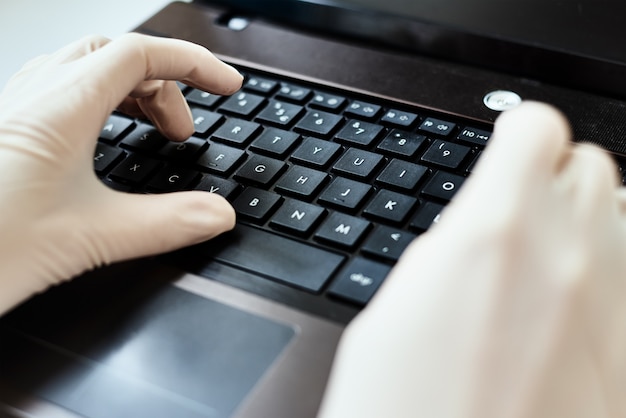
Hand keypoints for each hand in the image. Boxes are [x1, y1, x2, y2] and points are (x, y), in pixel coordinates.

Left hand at [0, 34, 242, 314]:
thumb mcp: (88, 237)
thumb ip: (165, 224)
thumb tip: (215, 215)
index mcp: (62, 106)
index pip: (144, 55)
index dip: (196, 64)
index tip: (226, 85)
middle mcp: (36, 95)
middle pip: (118, 57)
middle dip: (166, 86)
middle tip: (185, 133)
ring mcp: (17, 108)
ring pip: (89, 70)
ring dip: (134, 93)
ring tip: (154, 132)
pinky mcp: (7, 129)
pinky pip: (65, 91)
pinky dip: (103, 104)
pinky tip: (106, 141)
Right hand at [319, 102, 625, 417]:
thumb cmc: (403, 414)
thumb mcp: (396, 308)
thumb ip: (450, 249)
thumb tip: (477, 225)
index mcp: (493, 234)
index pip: (535, 128)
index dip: (515, 138)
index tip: (503, 157)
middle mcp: (569, 259)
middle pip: (590, 166)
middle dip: (553, 179)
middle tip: (516, 218)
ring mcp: (613, 309)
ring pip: (623, 215)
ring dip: (585, 222)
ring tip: (541, 265)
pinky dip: (603, 277)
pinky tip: (566, 314)